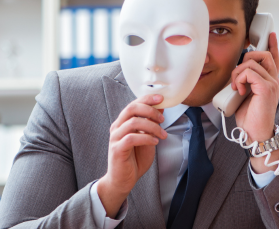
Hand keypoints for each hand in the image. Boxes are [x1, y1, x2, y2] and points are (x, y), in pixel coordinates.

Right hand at [97, 94, 167, 216]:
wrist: (123, 180)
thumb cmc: (134, 160)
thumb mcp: (147, 139)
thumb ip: (151, 125)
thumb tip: (161, 108)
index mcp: (123, 122)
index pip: (134, 104)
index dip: (147, 99)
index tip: (161, 98)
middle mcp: (117, 127)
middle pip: (132, 108)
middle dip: (150, 110)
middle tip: (163, 119)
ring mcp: (115, 138)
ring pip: (133, 122)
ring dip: (152, 127)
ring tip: (162, 135)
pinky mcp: (117, 149)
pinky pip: (132, 138)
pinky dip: (146, 138)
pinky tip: (155, 142)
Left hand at [230, 32, 278, 172]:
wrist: (255, 134)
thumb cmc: (249, 118)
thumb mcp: (246, 95)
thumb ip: (246, 82)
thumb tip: (236, 73)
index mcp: (270, 82)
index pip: (274, 59)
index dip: (273, 45)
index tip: (271, 34)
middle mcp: (274, 81)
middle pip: (263, 54)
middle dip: (246, 58)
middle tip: (237, 76)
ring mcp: (272, 83)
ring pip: (252, 62)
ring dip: (238, 72)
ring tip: (236, 86)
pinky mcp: (266, 88)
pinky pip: (249, 72)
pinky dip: (239, 79)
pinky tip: (239, 90)